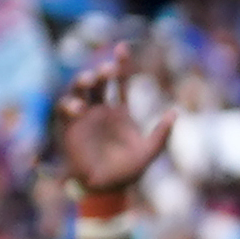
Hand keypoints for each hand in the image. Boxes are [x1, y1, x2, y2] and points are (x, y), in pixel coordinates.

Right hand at [52, 62, 171, 200]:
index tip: (122, 47)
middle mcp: (101, 110)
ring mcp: (84, 117)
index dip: (121, 63)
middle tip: (108, 71)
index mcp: (120, 111)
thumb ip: (162, 134)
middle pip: (98, 81)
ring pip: (79, 90)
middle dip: (101, 71)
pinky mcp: (70, 128)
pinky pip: (64, 110)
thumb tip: (175, 112)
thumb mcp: (149, 152)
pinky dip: (69, 105)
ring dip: (82, 81)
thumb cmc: (128, 173)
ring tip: (90, 80)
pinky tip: (79, 108)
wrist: (107, 191)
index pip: (121, 81)